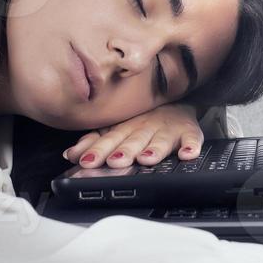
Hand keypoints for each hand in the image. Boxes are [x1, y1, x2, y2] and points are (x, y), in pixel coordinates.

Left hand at [62, 103, 203, 175]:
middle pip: (133, 140)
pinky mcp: (189, 131)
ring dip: (154, 149)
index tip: (86, 161)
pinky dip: (191, 146)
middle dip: (124, 150)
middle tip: (115, 161)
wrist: (174, 101)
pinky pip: (192, 138)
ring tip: (147, 159)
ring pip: (161, 140)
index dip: (98, 149)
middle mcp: (145, 127)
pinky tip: (187, 154)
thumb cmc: (141, 121)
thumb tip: (70, 154)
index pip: (109, 139)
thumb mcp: (117, 129)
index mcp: (125, 127)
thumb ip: (94, 142)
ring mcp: (168, 129)